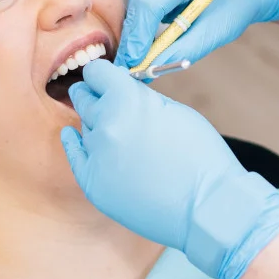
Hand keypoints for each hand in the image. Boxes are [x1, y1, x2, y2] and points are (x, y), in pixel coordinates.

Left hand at [61, 60, 278, 278]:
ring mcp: (96, 156)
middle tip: (105, 100)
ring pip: (84, 127)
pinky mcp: (92, 183)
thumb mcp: (176, 111)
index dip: (104, 75)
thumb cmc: (201, 157)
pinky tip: (73, 136)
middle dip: (95, 95)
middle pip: (83, 98)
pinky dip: (75, 143)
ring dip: (97, 125)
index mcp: (127, 100)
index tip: (107, 79)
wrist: (206, 206)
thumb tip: (123, 91)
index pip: (96, 72)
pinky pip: (74, 155)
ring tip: (120, 135)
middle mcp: (105, 124)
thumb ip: (143, 98)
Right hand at [113, 0, 278, 69]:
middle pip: (138, 4)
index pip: (152, 3)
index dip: (139, 35)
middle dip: (133, 39)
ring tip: (142, 58)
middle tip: (132, 69)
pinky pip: (136, 2)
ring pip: (133, 5)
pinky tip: (149, 40)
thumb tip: (150, 71)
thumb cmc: (234, 6)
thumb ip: (184, 50)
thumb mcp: (215, 31)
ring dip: (136, 32)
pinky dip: (140, 24)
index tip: (133, 63)